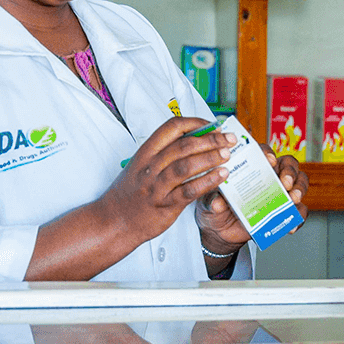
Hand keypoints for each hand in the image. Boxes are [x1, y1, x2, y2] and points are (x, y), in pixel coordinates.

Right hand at [99, 117, 235, 246]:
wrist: (114, 221)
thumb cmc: (132, 192)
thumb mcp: (141, 165)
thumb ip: (164, 152)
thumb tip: (196, 139)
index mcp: (145, 152)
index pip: (172, 127)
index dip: (196, 122)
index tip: (212, 125)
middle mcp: (150, 166)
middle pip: (184, 145)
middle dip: (210, 139)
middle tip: (229, 138)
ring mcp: (157, 186)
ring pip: (186, 166)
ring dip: (210, 157)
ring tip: (228, 154)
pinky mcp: (165, 205)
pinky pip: (189, 190)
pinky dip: (208, 181)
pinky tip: (221, 175)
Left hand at [196, 149, 309, 254]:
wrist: (220, 232)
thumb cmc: (214, 208)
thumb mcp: (208, 203)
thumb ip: (212, 200)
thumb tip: (217, 202)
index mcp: (250, 166)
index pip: (263, 152)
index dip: (268, 153)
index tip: (269, 160)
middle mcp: (268, 175)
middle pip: (288, 164)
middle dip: (289, 172)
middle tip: (285, 183)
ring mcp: (279, 192)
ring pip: (300, 182)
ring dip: (299, 189)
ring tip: (293, 199)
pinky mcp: (284, 210)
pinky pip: (299, 211)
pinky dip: (299, 216)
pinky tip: (293, 224)